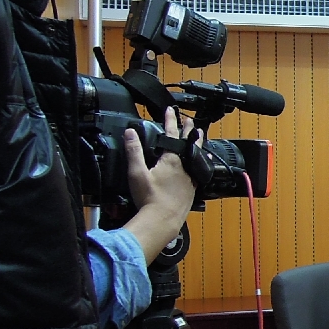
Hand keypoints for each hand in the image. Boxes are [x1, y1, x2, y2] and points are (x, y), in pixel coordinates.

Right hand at [121, 109, 196, 263]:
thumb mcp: (137, 173)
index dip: (170, 120)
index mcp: (172, 160)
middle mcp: (185, 166)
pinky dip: (199, 161)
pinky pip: (198, 169)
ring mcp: (191, 177)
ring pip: (196, 155)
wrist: (163, 219)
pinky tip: (199, 164)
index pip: (171, 134)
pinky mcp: (193, 188)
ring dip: (196, 143)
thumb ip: (134, 151)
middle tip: (189, 120)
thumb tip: (130, 132)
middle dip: (188, 129)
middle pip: (188, 142)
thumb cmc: (149, 197)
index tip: (170, 109)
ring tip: (199, 136)